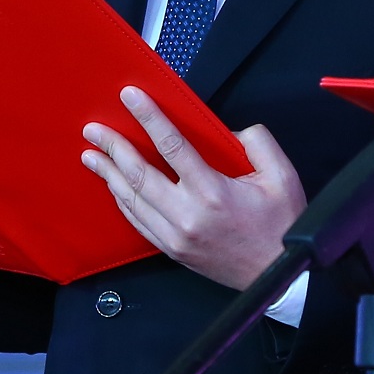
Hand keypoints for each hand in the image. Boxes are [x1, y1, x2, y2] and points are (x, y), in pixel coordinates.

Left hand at [79, 88, 306, 290]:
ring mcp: (175, 236)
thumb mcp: (282, 177)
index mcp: (212, 191)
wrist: (279, 277)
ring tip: (91, 155)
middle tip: (93, 129)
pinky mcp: (172, 250)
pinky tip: (114, 186)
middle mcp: (187, 214)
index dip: (148, 117)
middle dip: (113, 147)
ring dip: (109, 174)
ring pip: (132, 199)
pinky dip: (122, 201)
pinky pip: (138, 222)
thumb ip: (257, 143)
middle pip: (139, 173)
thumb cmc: (282, 226)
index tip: (130, 96)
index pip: (171, 145)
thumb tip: (229, 131)